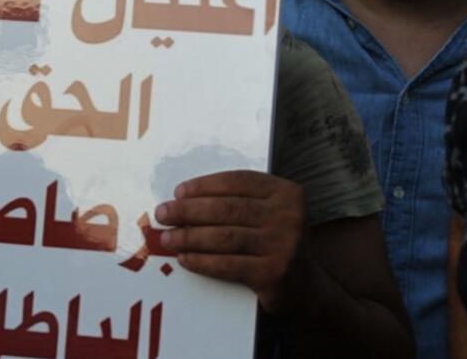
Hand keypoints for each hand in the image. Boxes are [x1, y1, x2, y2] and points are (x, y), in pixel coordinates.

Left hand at [155, 170, 306, 311]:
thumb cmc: (273, 241)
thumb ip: (237, 202)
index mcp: (286, 192)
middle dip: (189, 210)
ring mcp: (283, 245)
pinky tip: (185, 258)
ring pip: (225, 237)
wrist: (302, 285)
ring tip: (167, 237)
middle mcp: (288, 215)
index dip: (205, 185)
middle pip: (228, 208)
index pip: (238, 181)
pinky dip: (202, 261)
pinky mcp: (274, 273)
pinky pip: (228, 264)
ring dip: (190, 236)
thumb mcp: (267, 213)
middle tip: (164, 213)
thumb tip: (183, 199)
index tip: (179, 192)